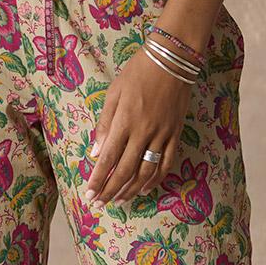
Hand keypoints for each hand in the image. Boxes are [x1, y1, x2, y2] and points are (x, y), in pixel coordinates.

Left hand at [83, 48, 189, 208]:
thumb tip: (97, 153)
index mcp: (125, 121)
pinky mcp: (176, 134)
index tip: (89, 194)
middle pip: (126, 170)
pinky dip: (156, 179)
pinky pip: (166, 163)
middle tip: (100, 204)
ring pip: (147, 172)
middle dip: (111, 190)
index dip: (98, 179)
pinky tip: (145, 188)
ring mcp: (163, 135)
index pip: (108, 158)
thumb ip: (104, 125)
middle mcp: (144, 132)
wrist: (172, 60)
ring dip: (131, 190)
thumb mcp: (114, 93)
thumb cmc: (137, 72)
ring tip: (119, 201)